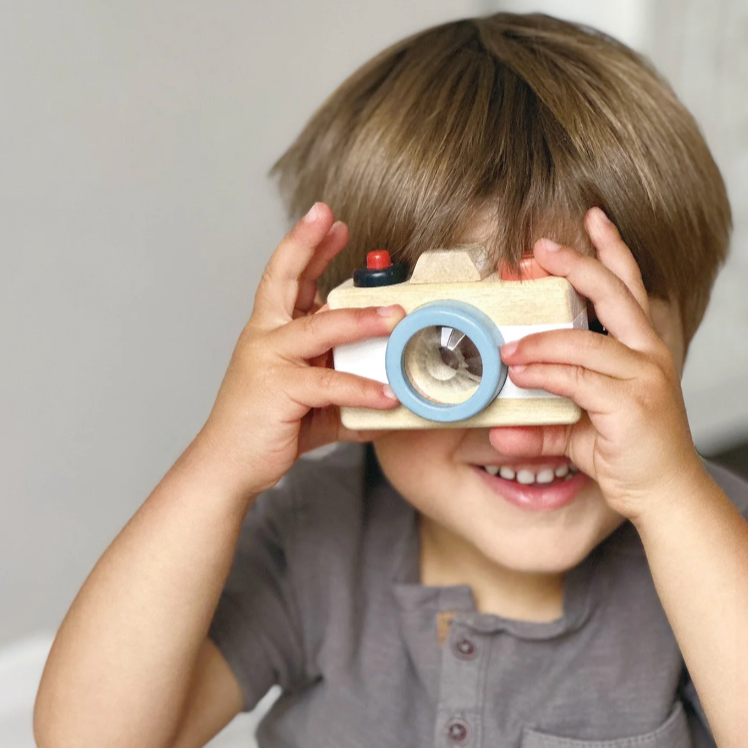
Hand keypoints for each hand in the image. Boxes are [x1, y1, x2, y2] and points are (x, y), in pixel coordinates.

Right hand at [199, 202, 404, 497]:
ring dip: (361, 319)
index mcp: (271, 332)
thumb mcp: (311, 396)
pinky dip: (362, 388)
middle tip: (333, 222)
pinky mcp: (279, 390)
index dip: (307, 247)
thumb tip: (387, 384)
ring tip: (396, 316)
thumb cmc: (269, 425)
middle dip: (308, 246)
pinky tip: (388, 394)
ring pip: (319, 328)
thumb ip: (342, 381)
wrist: (230, 463)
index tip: (328, 221)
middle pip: (285, 280)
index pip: (288, 279)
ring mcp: (269, 360)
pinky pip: (329, 384)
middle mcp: (265, 337)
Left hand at [492, 208, 703, 522]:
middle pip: (615, 294)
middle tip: (540, 248)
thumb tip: (502, 425)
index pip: (630, 285)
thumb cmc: (628, 451)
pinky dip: (545, 372)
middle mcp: (647, 353)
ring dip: (539, 340)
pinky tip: (521, 372)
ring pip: (584, 342)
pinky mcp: (632, 404)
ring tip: (506, 347)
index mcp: (640, 347)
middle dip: (577, 264)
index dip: (612, 249)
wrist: (663, 492)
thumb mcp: (581, 425)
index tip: (591, 219)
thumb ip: (546, 417)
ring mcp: (643, 376)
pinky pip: (578, 378)